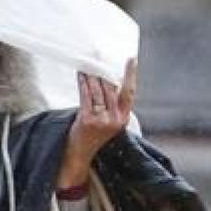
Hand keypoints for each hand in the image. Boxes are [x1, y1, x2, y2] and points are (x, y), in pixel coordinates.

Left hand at [58, 59, 137, 189]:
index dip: (131, 74)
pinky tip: (81, 74)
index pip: (130, 92)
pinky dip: (83, 82)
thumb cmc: (92, 135)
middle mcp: (115, 119)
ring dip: (91, 74)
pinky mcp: (88, 120)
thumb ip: (111, 105)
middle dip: (104, 71)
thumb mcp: (108, 121)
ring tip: (87, 63)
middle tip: (98, 56)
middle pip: (111, 88)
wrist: (78, 154)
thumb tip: (107, 78)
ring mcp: (102, 120)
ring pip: (98, 90)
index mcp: (123, 118)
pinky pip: (86, 96)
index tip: (131, 59)